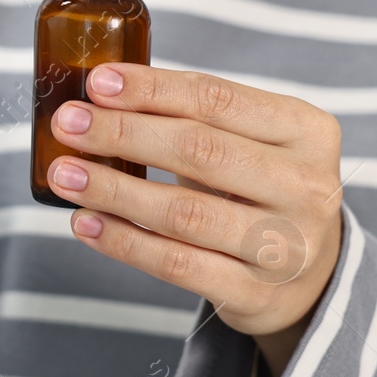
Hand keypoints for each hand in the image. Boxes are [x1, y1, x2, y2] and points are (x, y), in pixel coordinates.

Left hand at [45, 63, 344, 376]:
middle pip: (200, 150)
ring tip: (64, 174)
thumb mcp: (248, 142)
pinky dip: (123, 241)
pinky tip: (85, 222)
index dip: (152, 89)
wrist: (312, 276)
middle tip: (67, 124)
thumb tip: (98, 99)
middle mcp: (306, 187)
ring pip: (184, 212)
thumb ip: (190, 117)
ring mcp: (287, 246)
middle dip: (123, 133)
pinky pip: (176, 263)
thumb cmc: (259, 189)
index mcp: (306, 130)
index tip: (97, 83)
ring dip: (113, 190)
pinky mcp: (257, 294)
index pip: (218, 99)